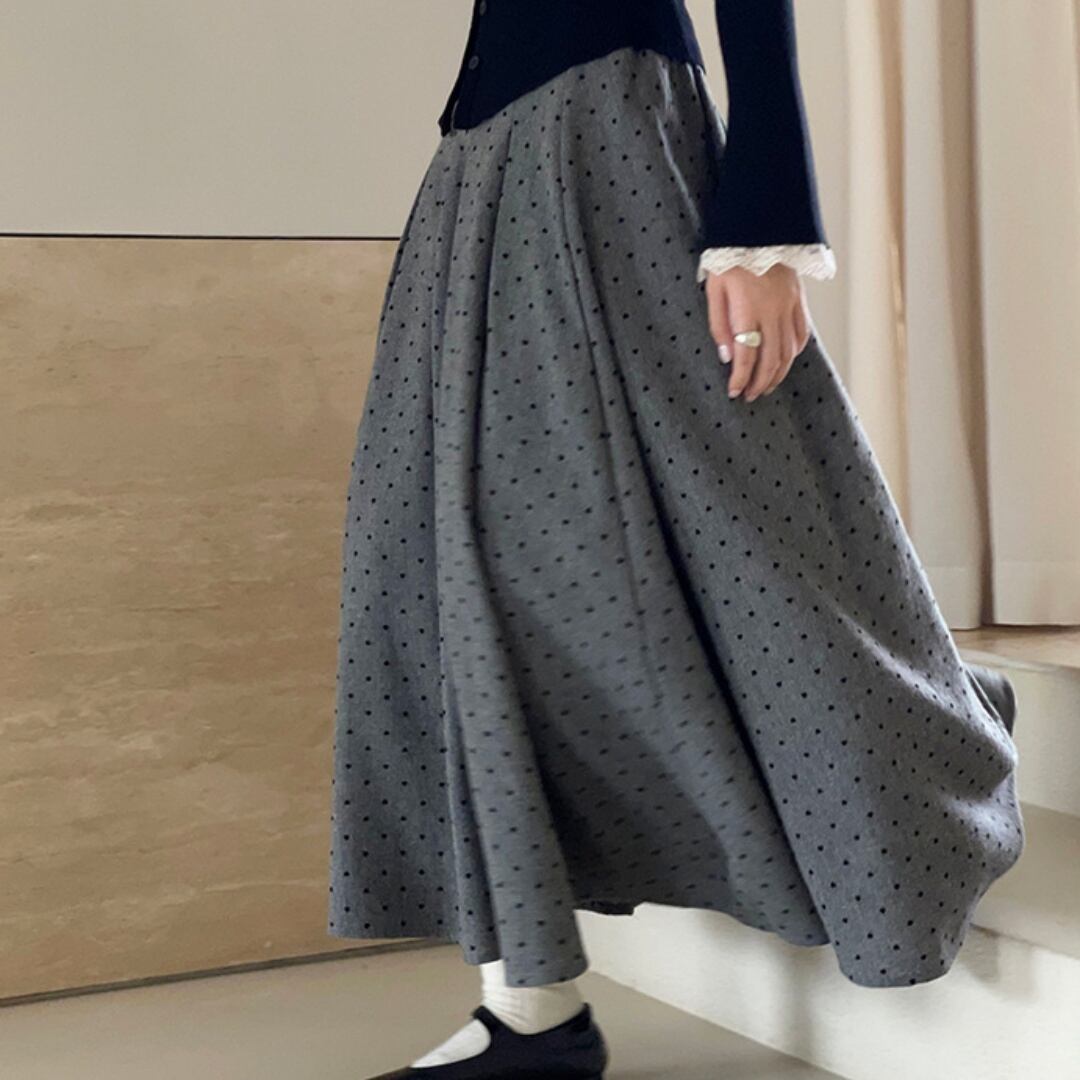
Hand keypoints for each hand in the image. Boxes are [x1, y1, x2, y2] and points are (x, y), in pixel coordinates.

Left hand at [704, 264, 811, 400]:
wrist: (759, 225)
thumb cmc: (729, 256)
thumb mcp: (714, 289)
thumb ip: (719, 325)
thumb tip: (726, 356)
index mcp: (748, 309)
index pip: (746, 355)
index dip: (741, 378)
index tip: (734, 392)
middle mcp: (772, 311)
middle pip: (771, 359)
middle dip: (760, 383)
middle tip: (750, 396)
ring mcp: (789, 305)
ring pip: (789, 351)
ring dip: (778, 373)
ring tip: (766, 386)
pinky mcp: (799, 299)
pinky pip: (801, 333)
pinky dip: (794, 352)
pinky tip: (784, 361)